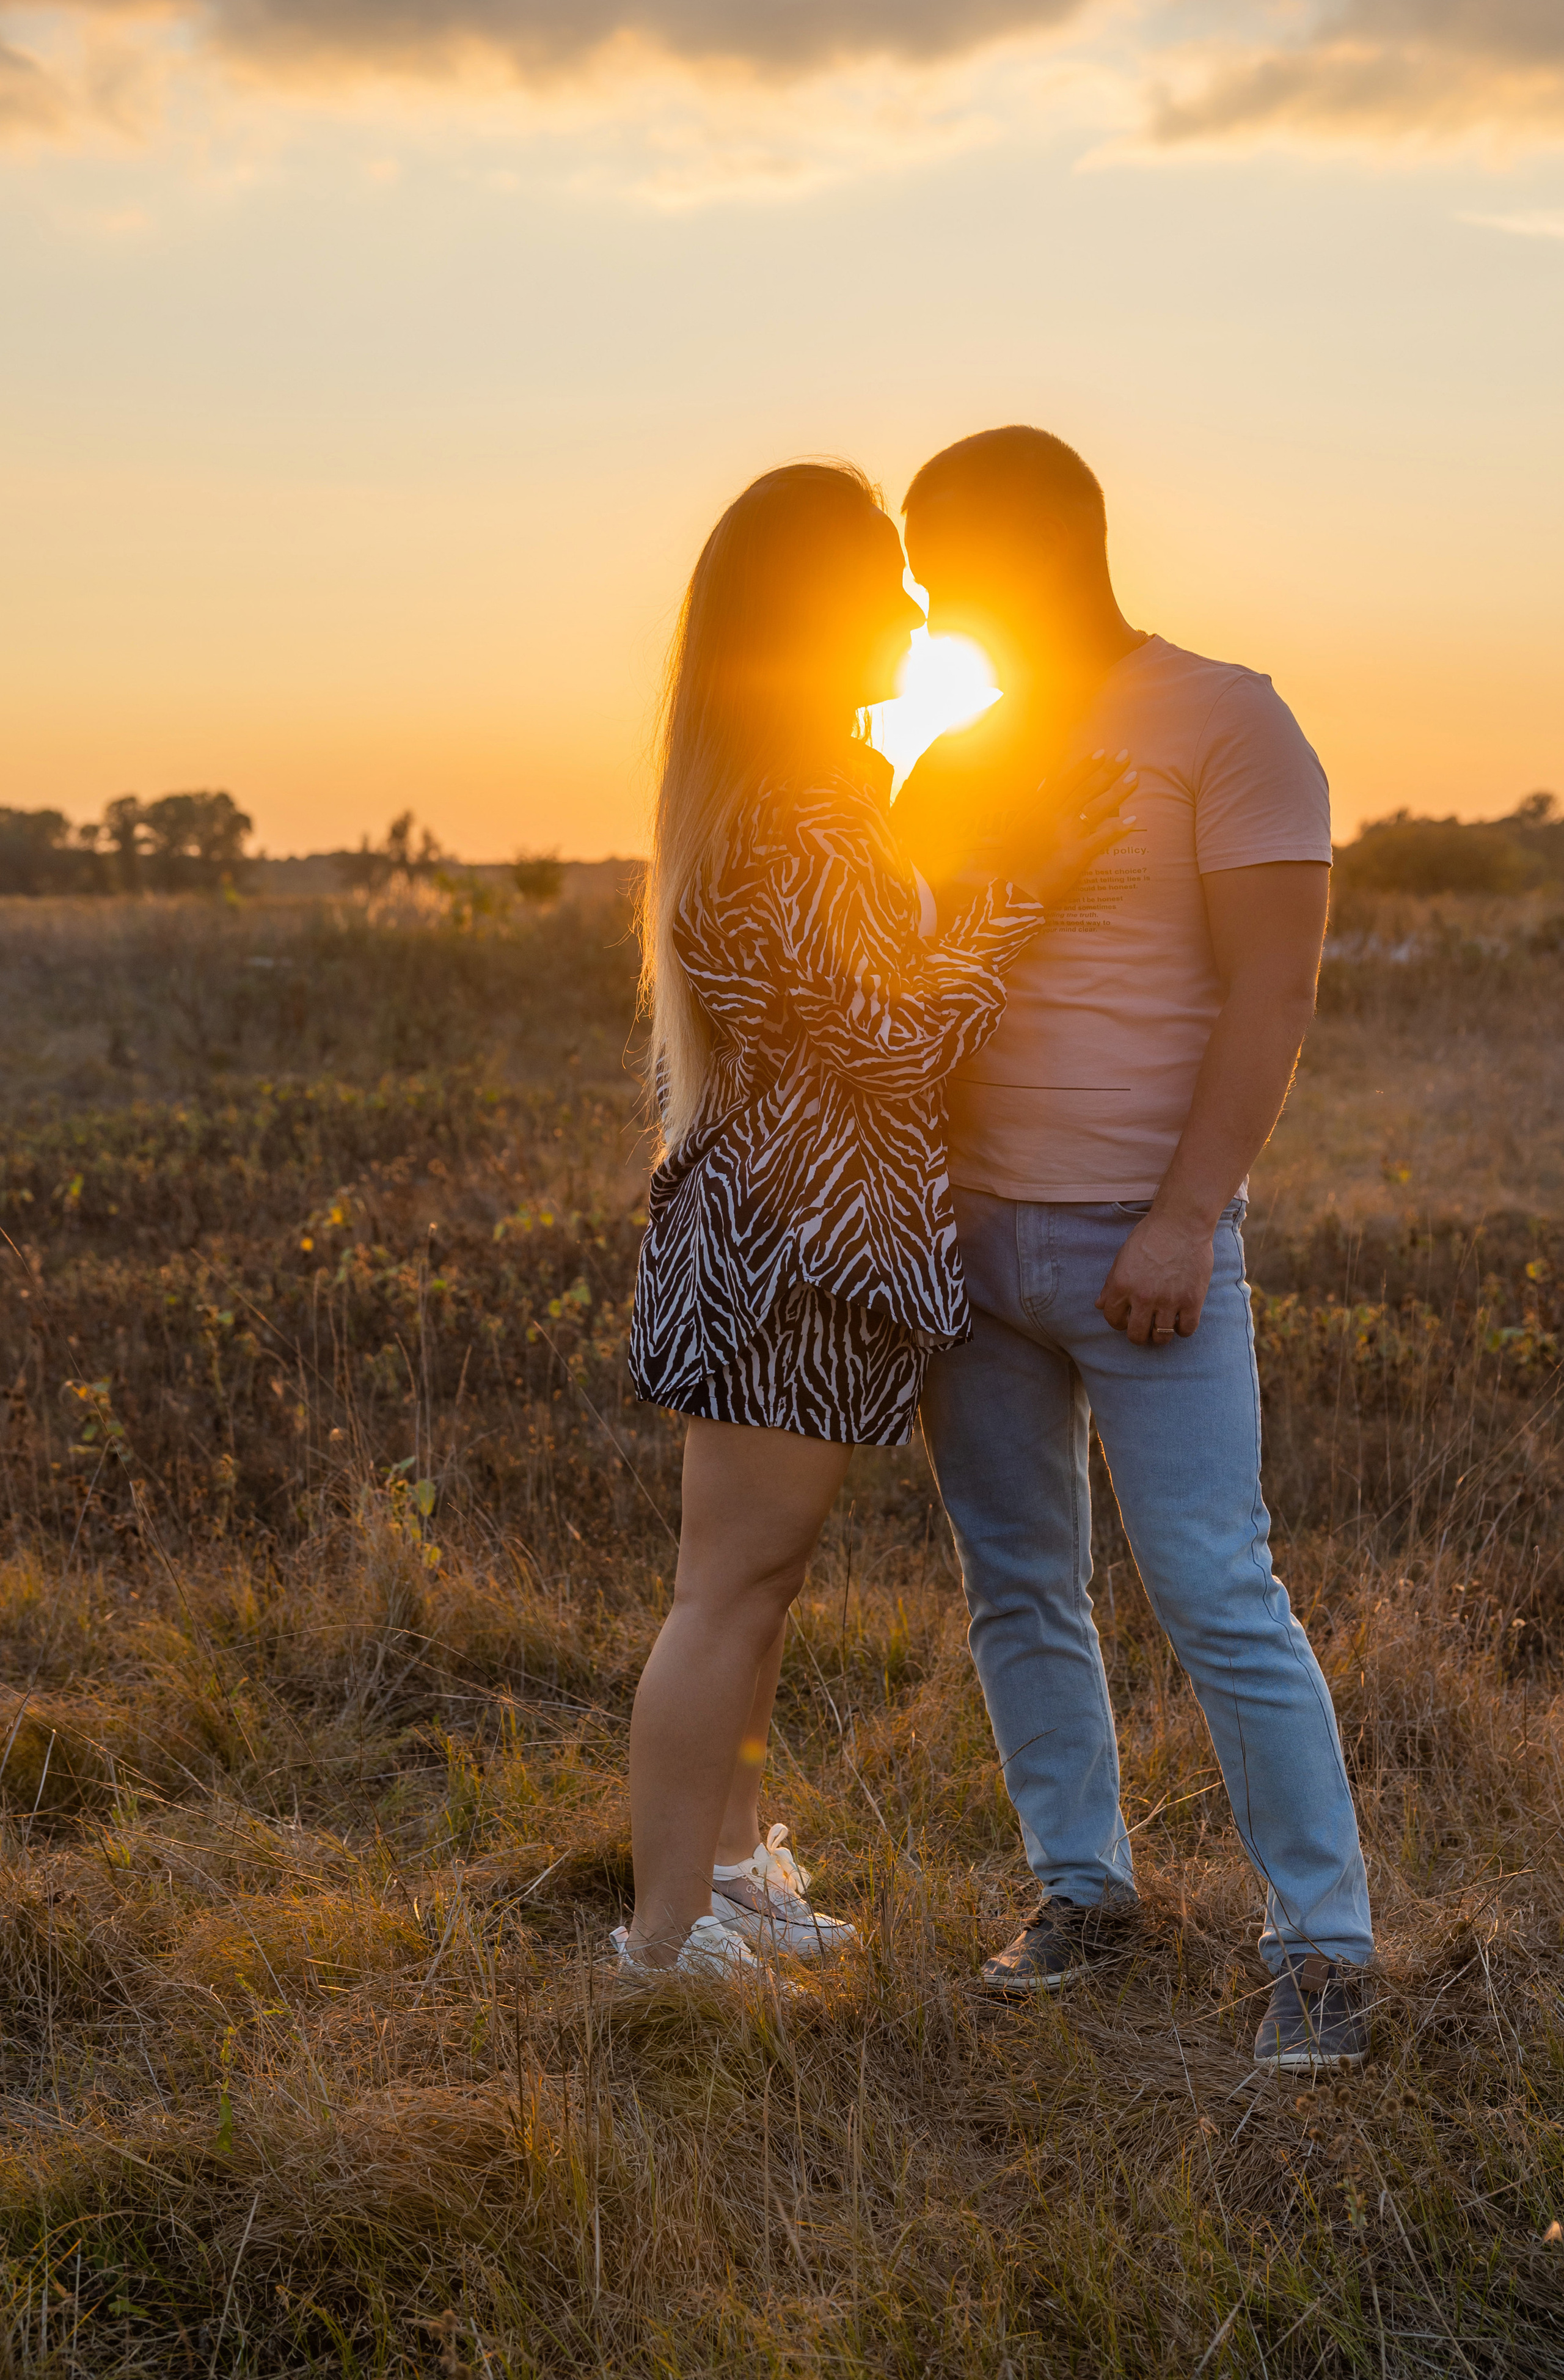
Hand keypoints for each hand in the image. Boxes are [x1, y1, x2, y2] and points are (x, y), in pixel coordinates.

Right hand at [1004, 750, 1137, 909]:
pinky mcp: (1077, 854)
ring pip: (1097, 808)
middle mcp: (1056, 816)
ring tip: (1135, 778)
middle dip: (1108, 771)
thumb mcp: (1019, 824)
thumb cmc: (1013, 859)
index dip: (1086, 767)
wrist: (1013, 887)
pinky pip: (1102, 838)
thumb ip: (1034, 802)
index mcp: (1041, 808)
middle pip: (1087, 789)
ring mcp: (1067, 834)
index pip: (1067, 781)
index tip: (1102, 753)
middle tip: (1126, 756)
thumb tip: (1044, 782)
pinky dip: (1118, 829)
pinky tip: (1133, 821)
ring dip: (1118, 792)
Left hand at [1096, 1208, 1213, 1345]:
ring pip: (1161, 1337)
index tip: (1126, 1320)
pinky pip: (1186, 1329)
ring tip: (1163, 1324)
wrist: (1181, 1222)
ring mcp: (1168, 1300)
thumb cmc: (1150, 1236)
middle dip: (1139, 1335)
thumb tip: (1099, 1305)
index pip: (1112, 1319)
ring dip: (1160, 1335)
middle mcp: (1142, 1296)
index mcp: (1121, 1285)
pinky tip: (1181, 1319)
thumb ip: (1111, 1284)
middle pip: (1136, 1335)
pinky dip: (1183, 1329)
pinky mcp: (1192, 1300)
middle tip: (1145, 1327)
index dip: (1118, 1323)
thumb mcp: (1123, 1257)